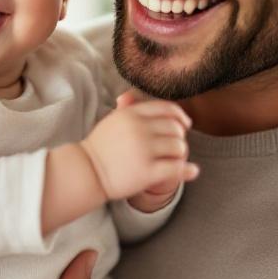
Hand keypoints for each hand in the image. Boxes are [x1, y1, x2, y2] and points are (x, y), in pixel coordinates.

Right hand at [82, 92, 197, 201]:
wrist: (86, 173)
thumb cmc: (100, 148)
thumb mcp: (113, 121)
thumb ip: (134, 109)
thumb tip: (156, 106)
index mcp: (131, 114)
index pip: (167, 109)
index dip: (180, 117)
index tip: (184, 126)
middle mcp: (138, 129)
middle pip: (176, 129)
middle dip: (178, 138)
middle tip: (171, 148)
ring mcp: (143, 150)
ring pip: (179, 148)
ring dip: (179, 155)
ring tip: (170, 161)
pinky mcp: (147, 171)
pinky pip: (177, 167)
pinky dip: (187, 170)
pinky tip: (191, 171)